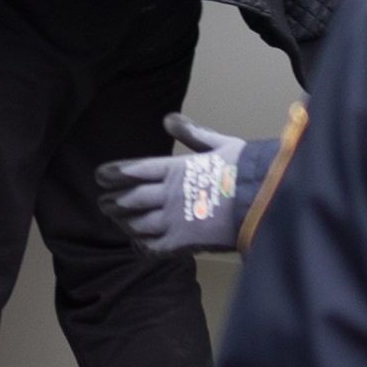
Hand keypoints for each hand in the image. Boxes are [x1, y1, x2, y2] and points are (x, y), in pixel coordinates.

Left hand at [98, 115, 275, 254]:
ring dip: (124, 223)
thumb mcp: (221, 144)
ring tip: (119, 222)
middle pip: (129, 199)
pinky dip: (142, 245)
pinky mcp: (183, 242)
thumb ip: (193, 134)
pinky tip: (139, 243)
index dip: (114, 173)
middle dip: (113, 201)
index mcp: (175, 168)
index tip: (100, 176)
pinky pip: (153, 247)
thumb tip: (169, 120)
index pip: (135, 170)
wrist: (266, 201)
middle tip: (104, 203)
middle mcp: (168, 194)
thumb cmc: (247, 170)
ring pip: (137, 224)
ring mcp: (174, 220)